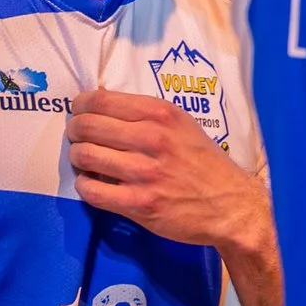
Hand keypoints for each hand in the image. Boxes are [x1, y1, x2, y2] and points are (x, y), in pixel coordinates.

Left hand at [67, 88, 272, 259]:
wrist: (231, 205)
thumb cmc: (205, 163)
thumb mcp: (183, 126)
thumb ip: (146, 115)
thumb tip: (101, 104)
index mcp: (162, 114)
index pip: (101, 101)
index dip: (80, 106)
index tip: (79, 112)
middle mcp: (152, 139)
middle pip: (87, 127)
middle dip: (75, 131)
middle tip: (78, 138)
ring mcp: (145, 173)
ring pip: (84, 156)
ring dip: (78, 158)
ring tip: (86, 162)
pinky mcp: (138, 203)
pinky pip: (91, 191)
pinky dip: (85, 186)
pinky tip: (93, 184)